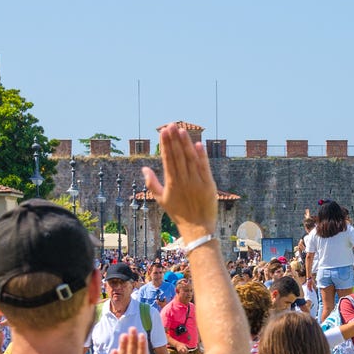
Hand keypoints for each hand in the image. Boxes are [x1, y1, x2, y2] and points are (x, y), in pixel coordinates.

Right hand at [144, 123, 218, 240]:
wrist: (197, 228)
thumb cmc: (178, 213)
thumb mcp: (161, 199)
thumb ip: (152, 183)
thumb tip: (144, 168)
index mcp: (171, 183)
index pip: (167, 159)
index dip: (165, 145)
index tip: (163, 132)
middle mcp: (183, 181)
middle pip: (178, 156)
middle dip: (174, 140)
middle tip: (171, 125)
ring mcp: (197, 182)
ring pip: (191, 159)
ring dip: (186, 144)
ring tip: (182, 130)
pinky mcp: (209, 185)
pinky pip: (205, 168)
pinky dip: (202, 156)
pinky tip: (198, 144)